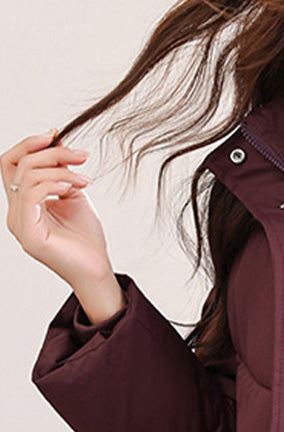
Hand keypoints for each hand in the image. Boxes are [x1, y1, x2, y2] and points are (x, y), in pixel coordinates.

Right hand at [2, 129, 123, 319]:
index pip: (12, 163)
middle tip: (81, 156)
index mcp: (23, 204)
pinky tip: (71, 186)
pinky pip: (31, 195)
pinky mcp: (29, 235)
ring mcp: (20, 225)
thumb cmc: (86, 238)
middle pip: (19, 165)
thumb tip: (55, 142)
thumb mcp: (72, 195)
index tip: (56, 135)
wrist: (97, 269)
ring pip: (27, 176)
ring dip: (59, 169)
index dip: (30, 144)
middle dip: (51, 153)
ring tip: (84, 179)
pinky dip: (52, 183)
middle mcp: (15, 214)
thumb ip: (61, 171)